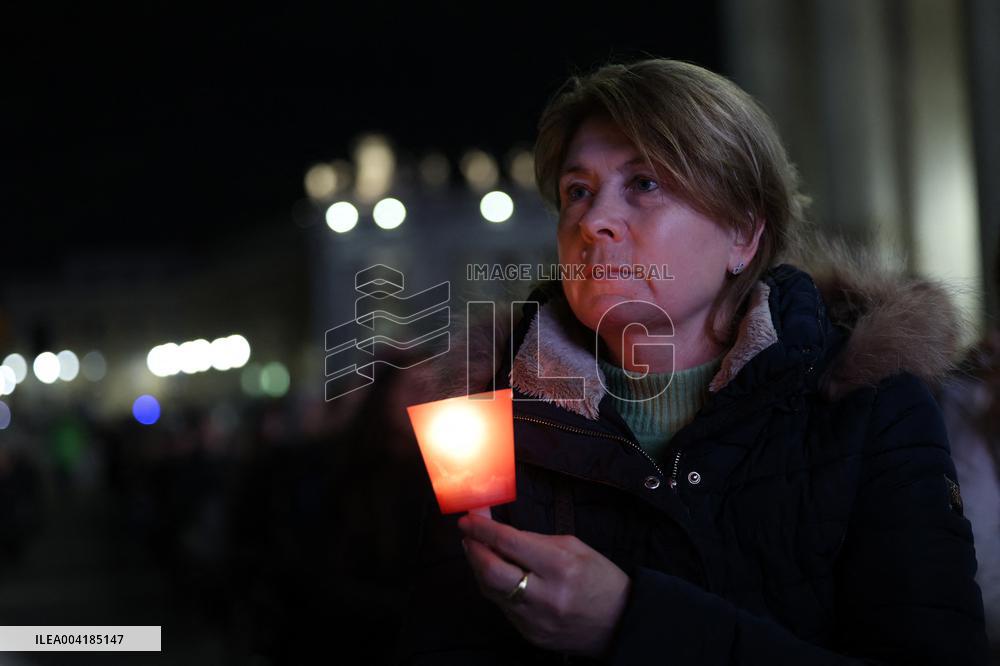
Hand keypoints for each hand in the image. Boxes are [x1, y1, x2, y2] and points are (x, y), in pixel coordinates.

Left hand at [457, 511, 630, 658]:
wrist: (619, 623)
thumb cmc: (599, 579)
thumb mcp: (574, 547)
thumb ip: (535, 540)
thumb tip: (501, 534)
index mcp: (559, 566)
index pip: (509, 543)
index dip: (483, 529)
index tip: (468, 519)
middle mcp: (545, 596)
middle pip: (491, 572)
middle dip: (473, 550)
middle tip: (468, 536)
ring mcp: (535, 620)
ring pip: (491, 591)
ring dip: (479, 569)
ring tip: (478, 552)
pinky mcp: (531, 635)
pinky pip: (503, 608)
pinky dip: (495, 589)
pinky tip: (497, 576)